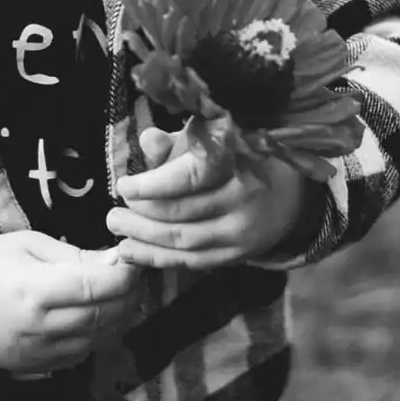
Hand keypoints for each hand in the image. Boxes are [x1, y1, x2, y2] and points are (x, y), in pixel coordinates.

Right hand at [0, 230, 143, 373]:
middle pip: (101, 317)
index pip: (94, 288)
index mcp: (32, 291)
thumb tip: (116, 262)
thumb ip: (73, 256)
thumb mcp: (28, 244)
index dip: (123, 276)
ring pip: (96, 340)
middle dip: (128, 296)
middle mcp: (36, 328)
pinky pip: (80, 354)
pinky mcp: (34, 367)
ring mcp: (35, 353)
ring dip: (119, 318)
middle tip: (136, 276)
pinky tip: (100, 316)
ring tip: (124, 295)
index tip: (134, 260)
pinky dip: (98, 336)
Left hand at [106, 126, 308, 269]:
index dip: (153, 184)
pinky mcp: (239, 255)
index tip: (124, 186)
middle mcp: (244, 196)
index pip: (191, 176)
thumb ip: (177, 142)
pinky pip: (194, 261)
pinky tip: (133, 251)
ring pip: (185, 241)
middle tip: (111, 214)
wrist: (288, 197)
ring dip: (144, 240)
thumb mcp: (212, 140)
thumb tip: (146, 139)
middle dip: (140, 216)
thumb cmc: (237, 160)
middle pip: (183, 213)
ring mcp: (244, 230)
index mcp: (237, 159)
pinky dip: (159, 259)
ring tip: (117, 231)